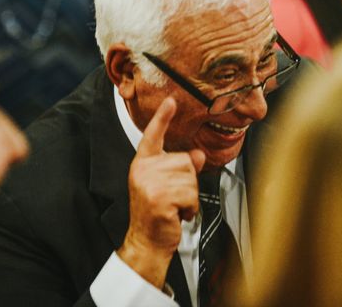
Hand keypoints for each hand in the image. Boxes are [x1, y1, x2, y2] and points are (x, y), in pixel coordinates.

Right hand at [117, 97, 205, 287]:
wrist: (147, 242)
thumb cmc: (156, 214)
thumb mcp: (167, 186)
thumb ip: (181, 167)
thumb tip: (197, 155)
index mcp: (143, 164)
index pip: (153, 135)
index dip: (163, 117)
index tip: (171, 101)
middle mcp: (144, 170)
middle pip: (185, 161)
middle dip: (187, 183)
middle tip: (173, 198)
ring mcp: (150, 184)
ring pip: (190, 178)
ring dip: (189, 197)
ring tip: (174, 207)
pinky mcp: (159, 198)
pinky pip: (191, 195)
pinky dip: (190, 208)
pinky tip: (176, 214)